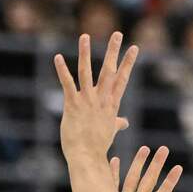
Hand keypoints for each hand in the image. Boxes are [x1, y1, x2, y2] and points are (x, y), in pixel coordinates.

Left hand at [53, 32, 137, 161]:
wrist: (86, 157)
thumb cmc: (97, 145)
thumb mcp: (110, 131)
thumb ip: (117, 123)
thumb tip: (125, 122)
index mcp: (111, 103)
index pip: (122, 79)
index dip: (128, 62)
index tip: (135, 47)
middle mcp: (101, 99)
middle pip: (109, 71)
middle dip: (113, 51)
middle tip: (117, 34)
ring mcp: (87, 101)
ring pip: (87, 72)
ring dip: (85, 53)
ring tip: (84, 36)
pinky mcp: (73, 104)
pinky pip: (67, 84)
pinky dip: (62, 70)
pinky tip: (57, 57)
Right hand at [109, 145, 181, 191]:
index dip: (170, 181)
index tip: (178, 167)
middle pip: (149, 180)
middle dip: (156, 164)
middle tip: (164, 148)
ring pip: (133, 177)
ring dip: (138, 163)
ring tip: (145, 148)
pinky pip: (114, 182)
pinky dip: (114, 171)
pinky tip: (116, 159)